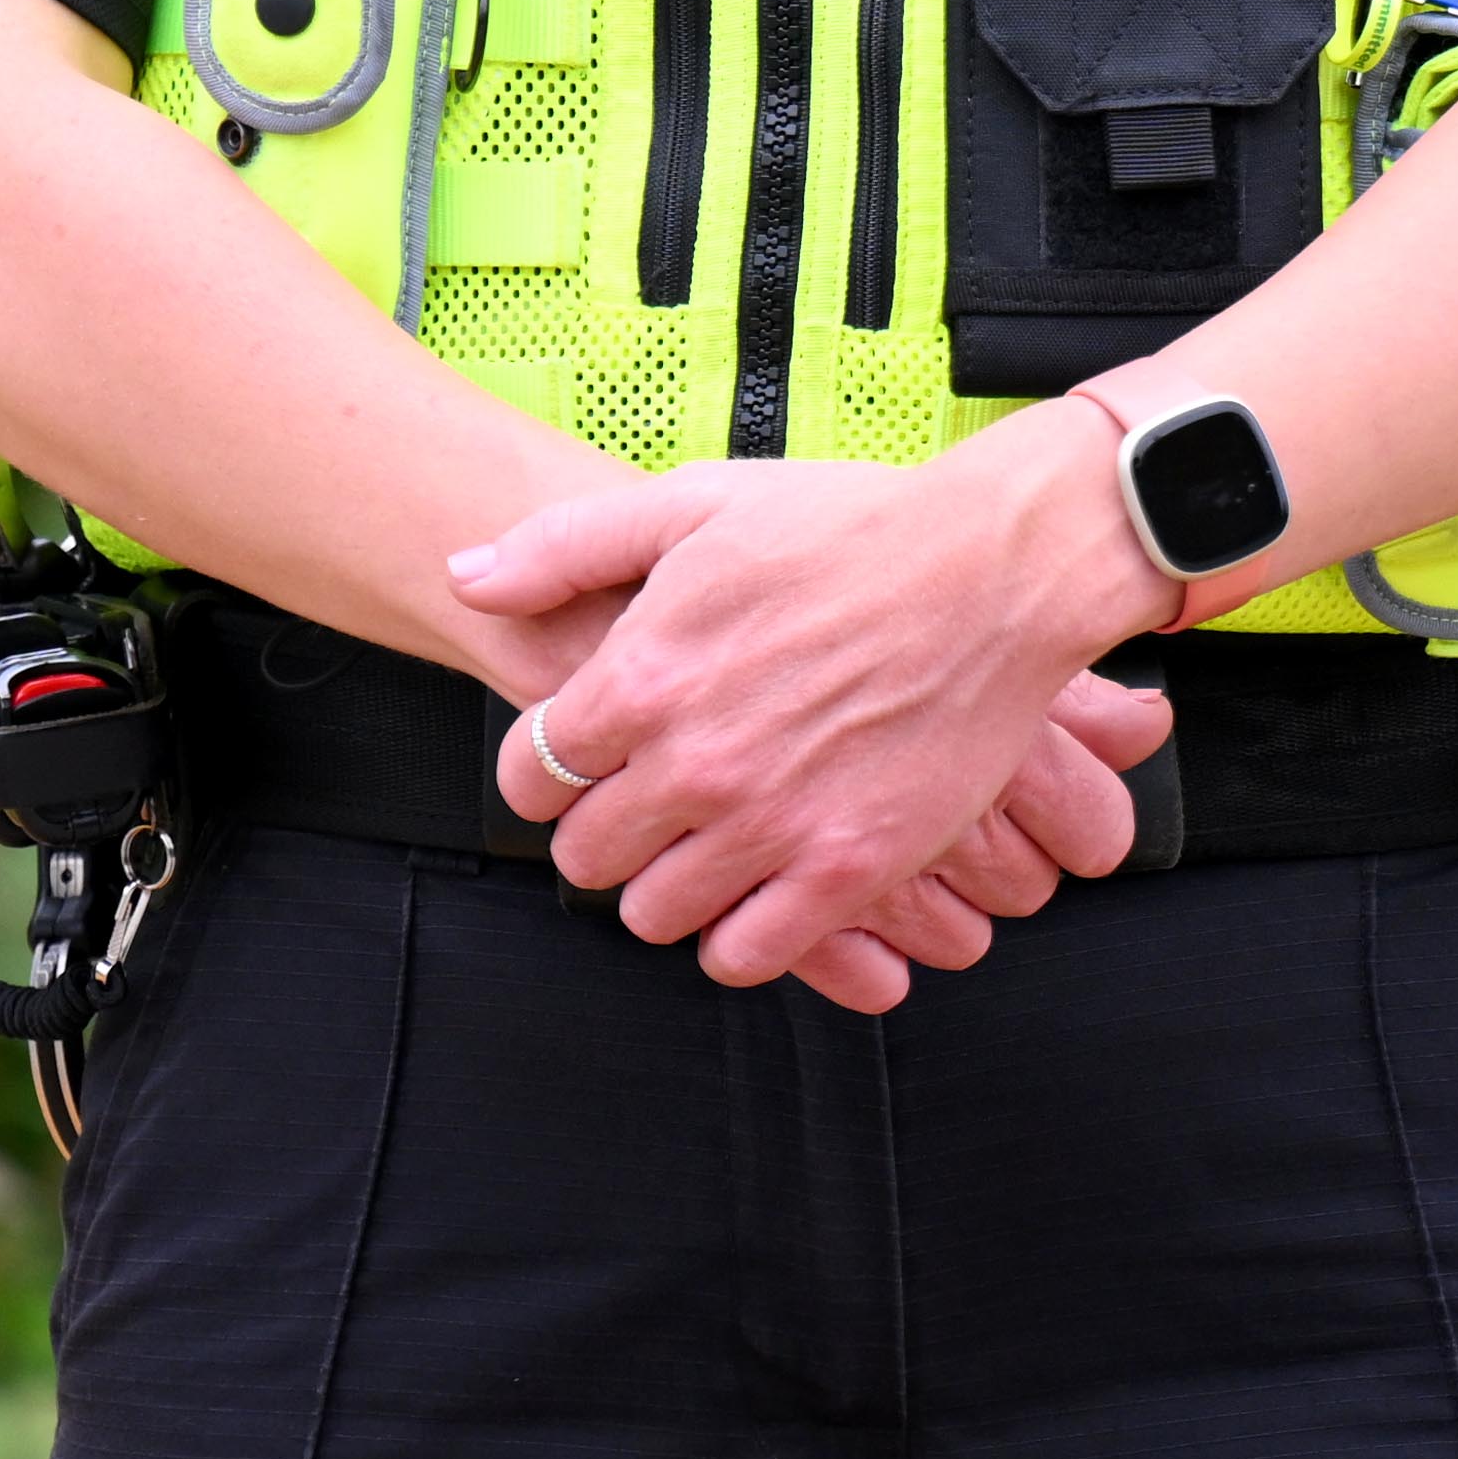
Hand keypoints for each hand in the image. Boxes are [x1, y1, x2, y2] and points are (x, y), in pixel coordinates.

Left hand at [452, 432, 1180, 999]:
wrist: (992, 568)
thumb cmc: (850, 526)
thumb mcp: (692, 503)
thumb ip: (565, 548)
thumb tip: (466, 579)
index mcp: (642, 675)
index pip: (531, 779)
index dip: (550, 776)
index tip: (586, 767)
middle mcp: (692, 761)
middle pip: (586, 858)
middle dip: (607, 835)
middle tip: (651, 808)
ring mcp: (769, 824)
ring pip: (657, 916)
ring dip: (670, 889)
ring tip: (706, 850)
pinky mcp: (845, 870)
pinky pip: (749, 954)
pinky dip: (742, 938)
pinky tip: (759, 895)